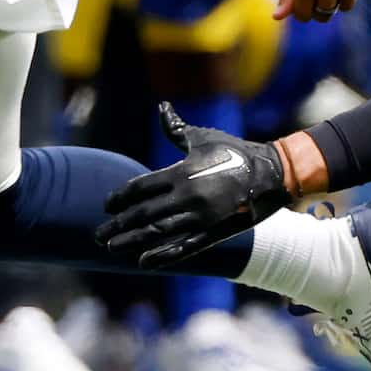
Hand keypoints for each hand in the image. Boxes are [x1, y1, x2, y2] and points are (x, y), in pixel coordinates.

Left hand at [96, 103, 293, 266]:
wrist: (271, 173)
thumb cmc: (235, 151)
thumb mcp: (204, 137)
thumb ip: (177, 128)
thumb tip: (162, 108)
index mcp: (181, 172)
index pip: (141, 187)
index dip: (120, 198)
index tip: (106, 206)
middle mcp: (186, 196)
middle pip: (143, 214)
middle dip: (118, 225)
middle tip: (98, 234)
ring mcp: (200, 217)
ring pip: (157, 233)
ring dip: (132, 241)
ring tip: (112, 247)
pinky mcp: (213, 233)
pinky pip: (183, 248)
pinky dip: (162, 256)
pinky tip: (144, 262)